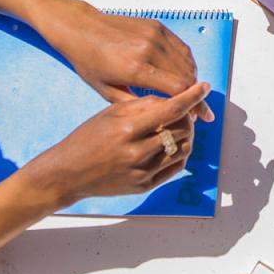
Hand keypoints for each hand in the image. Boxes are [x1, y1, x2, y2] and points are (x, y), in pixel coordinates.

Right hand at [26, 82, 209, 203]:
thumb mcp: (110, 113)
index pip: (171, 110)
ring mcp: (142, 172)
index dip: (192, 97)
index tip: (204, 87)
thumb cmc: (88, 138)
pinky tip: (173, 144)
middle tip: (184, 110)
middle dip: (189, 116)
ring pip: (183, 149)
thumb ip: (143, 105)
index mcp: (127, 130)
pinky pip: (175, 167)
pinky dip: (180, 153)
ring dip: (187, 135)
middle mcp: (137, 153)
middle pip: (182, 130)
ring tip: (178, 127)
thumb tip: (173, 99)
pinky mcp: (145, 186)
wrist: (68, 174)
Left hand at [48, 4, 207, 112]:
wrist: (82, 28)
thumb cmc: (90, 62)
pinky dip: (187, 63)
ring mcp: (155, 35)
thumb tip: (163, 116)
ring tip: (187, 93)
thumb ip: (137, 105)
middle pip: (188, 77)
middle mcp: (149, 49)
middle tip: (194, 109)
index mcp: (135, 69)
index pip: (178, 89)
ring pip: (188, 62)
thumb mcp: (107, 92)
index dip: (193, 105)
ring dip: (192, 80)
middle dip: (195, 96)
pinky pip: (182, 48)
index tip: (202, 117)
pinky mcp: (158, 27)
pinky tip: (182, 74)